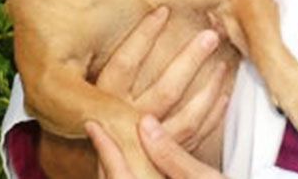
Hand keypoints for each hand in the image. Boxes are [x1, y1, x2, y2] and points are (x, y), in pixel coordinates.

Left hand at [87, 115, 225, 178]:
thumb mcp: (205, 178)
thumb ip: (171, 154)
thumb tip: (145, 124)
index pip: (118, 173)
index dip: (103, 147)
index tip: (93, 125)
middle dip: (106, 159)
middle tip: (103, 133)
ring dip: (117, 171)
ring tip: (117, 150)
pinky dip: (131, 178)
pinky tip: (139, 169)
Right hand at [96, 6, 230, 151]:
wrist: (108, 162)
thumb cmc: (102, 115)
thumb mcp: (100, 88)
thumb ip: (117, 67)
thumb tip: (151, 18)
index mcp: (105, 101)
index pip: (125, 64)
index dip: (143, 35)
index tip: (163, 10)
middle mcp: (127, 123)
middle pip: (166, 90)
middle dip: (191, 60)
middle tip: (211, 35)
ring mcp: (148, 143)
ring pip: (187, 118)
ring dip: (210, 89)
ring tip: (223, 65)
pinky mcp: (164, 159)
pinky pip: (196, 136)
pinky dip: (213, 114)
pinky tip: (222, 95)